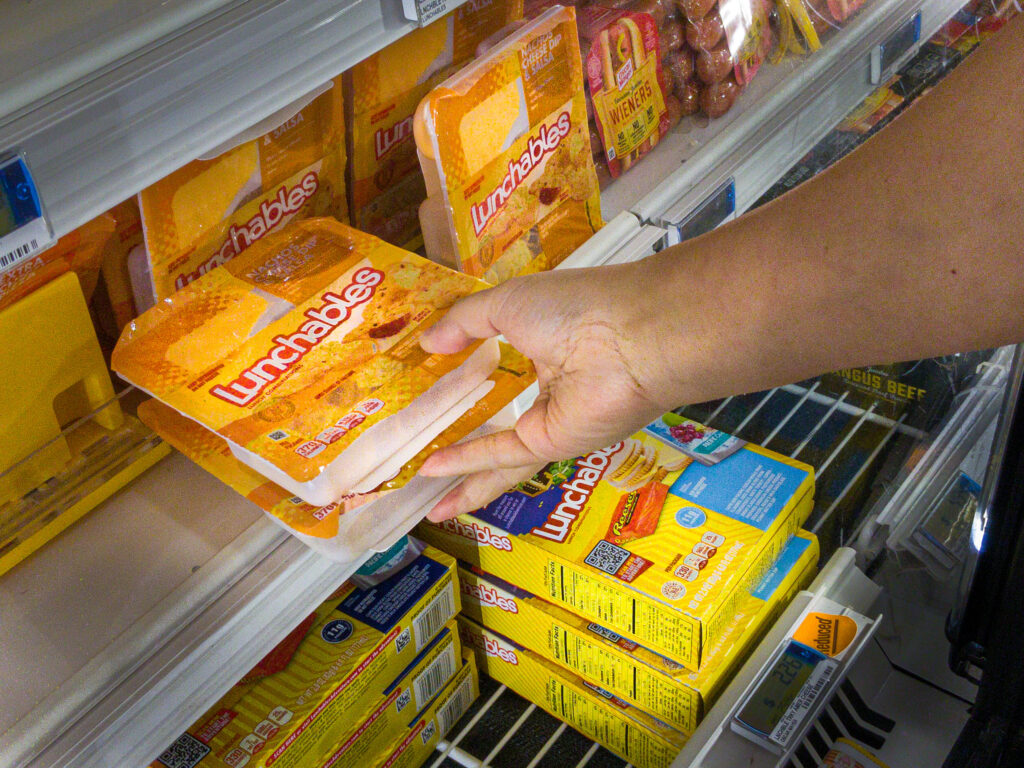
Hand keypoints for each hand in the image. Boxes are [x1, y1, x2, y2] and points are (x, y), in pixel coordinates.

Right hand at [418, 260, 677, 520]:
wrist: (629, 335)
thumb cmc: (575, 307)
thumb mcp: (507, 303)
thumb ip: (465, 322)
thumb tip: (429, 342)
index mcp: (546, 350)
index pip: (502, 373)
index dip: (469, 382)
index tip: (433, 391)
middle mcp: (552, 390)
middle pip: (500, 427)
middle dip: (466, 450)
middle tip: (425, 463)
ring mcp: (555, 422)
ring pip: (501, 458)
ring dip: (465, 480)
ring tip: (429, 503)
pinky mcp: (554, 444)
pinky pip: (503, 455)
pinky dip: (467, 462)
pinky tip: (432, 469)